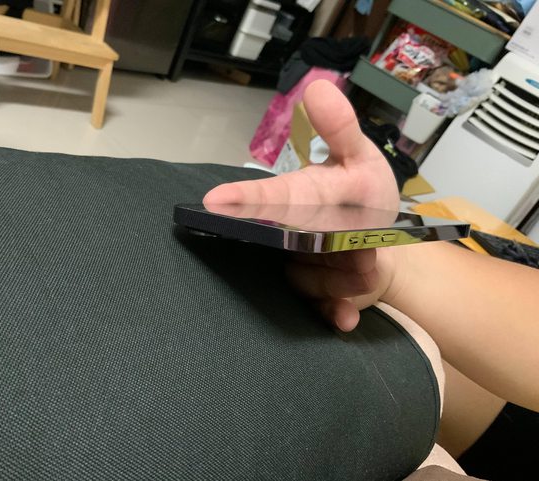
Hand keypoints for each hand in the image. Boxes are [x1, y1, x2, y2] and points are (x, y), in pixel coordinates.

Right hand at [204, 80, 401, 330]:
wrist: (384, 244)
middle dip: (315, 250)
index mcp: (294, 201)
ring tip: (368, 260)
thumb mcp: (360, 160)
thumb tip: (318, 86)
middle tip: (353, 247)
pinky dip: (333, 312)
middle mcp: (287, 236)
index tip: (211, 201)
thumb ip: (341, 130)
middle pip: (288, 250)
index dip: (241, 200)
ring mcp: (301, 268)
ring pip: (311, 279)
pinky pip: (319, 308)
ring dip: (343, 275)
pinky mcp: (318, 295)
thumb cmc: (364, 198)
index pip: (264, 199)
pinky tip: (345, 317)